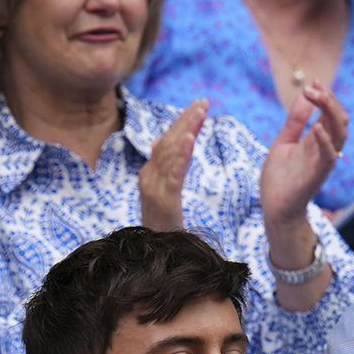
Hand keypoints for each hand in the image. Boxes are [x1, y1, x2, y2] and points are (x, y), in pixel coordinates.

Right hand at [138, 99, 206, 230]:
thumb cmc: (164, 223)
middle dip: (186, 119)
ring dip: (185, 130)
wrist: (159, 251)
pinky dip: (181, 154)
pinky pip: (172, 173)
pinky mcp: (163, 199)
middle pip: (168, 141)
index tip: (200, 105)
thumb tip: (159, 139)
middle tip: (204, 101)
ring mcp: (153, 187)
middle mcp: (149, 175)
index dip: (182, 121)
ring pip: (170, 152)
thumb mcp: (165, 191)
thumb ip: (166, 166)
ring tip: (199, 113)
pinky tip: (189, 138)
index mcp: (150, 172)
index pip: (167, 140)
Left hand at [260, 83, 348, 230]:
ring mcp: (323, 161)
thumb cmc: (279, 178)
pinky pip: (329, 156)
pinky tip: (316, 127)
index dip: (326, 96)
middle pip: (340, 120)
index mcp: (318, 141)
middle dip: (330, 100)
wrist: (274, 207)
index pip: (331, 114)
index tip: (313, 82)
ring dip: (331, 113)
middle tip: (313, 87)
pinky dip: (325, 141)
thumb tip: (303, 96)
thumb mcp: (284, 142)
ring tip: (318, 97)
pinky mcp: (317, 175)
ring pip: (340, 134)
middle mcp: (325, 149)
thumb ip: (295, 121)